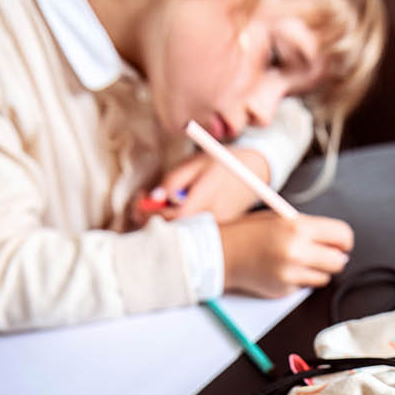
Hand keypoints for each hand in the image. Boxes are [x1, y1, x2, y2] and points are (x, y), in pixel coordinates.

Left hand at [134, 148, 272, 225]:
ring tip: (157, 204)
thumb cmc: (221, 163)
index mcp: (208, 195)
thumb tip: (155, 197)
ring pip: (184, 232)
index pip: (176, 216)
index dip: (155, 214)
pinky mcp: (220, 231)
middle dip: (154, 220)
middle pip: (177, 229)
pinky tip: (172, 211)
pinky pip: (193, 232)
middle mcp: (215, 216)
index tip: (140, 202)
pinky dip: (178, 224)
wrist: (254, 172)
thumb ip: (174, 179)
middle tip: (140, 205)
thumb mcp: (195, 162)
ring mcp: (219, 227)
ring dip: (165, 222)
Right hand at [219, 210, 352, 296]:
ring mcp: (291, 273)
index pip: (342, 236)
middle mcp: (297, 251)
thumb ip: (310, 228)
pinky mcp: (285, 289)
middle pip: (339, 261)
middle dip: (334, 258)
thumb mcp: (281, 218)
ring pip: (325, 277)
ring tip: (298, 261)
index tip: (341, 243)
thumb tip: (337, 242)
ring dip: (317, 271)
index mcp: (298, 227)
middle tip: (324, 254)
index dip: (344, 241)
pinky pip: (305, 287)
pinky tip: (283, 270)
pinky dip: (300, 280)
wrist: (223, 253)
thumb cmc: (250, 233)